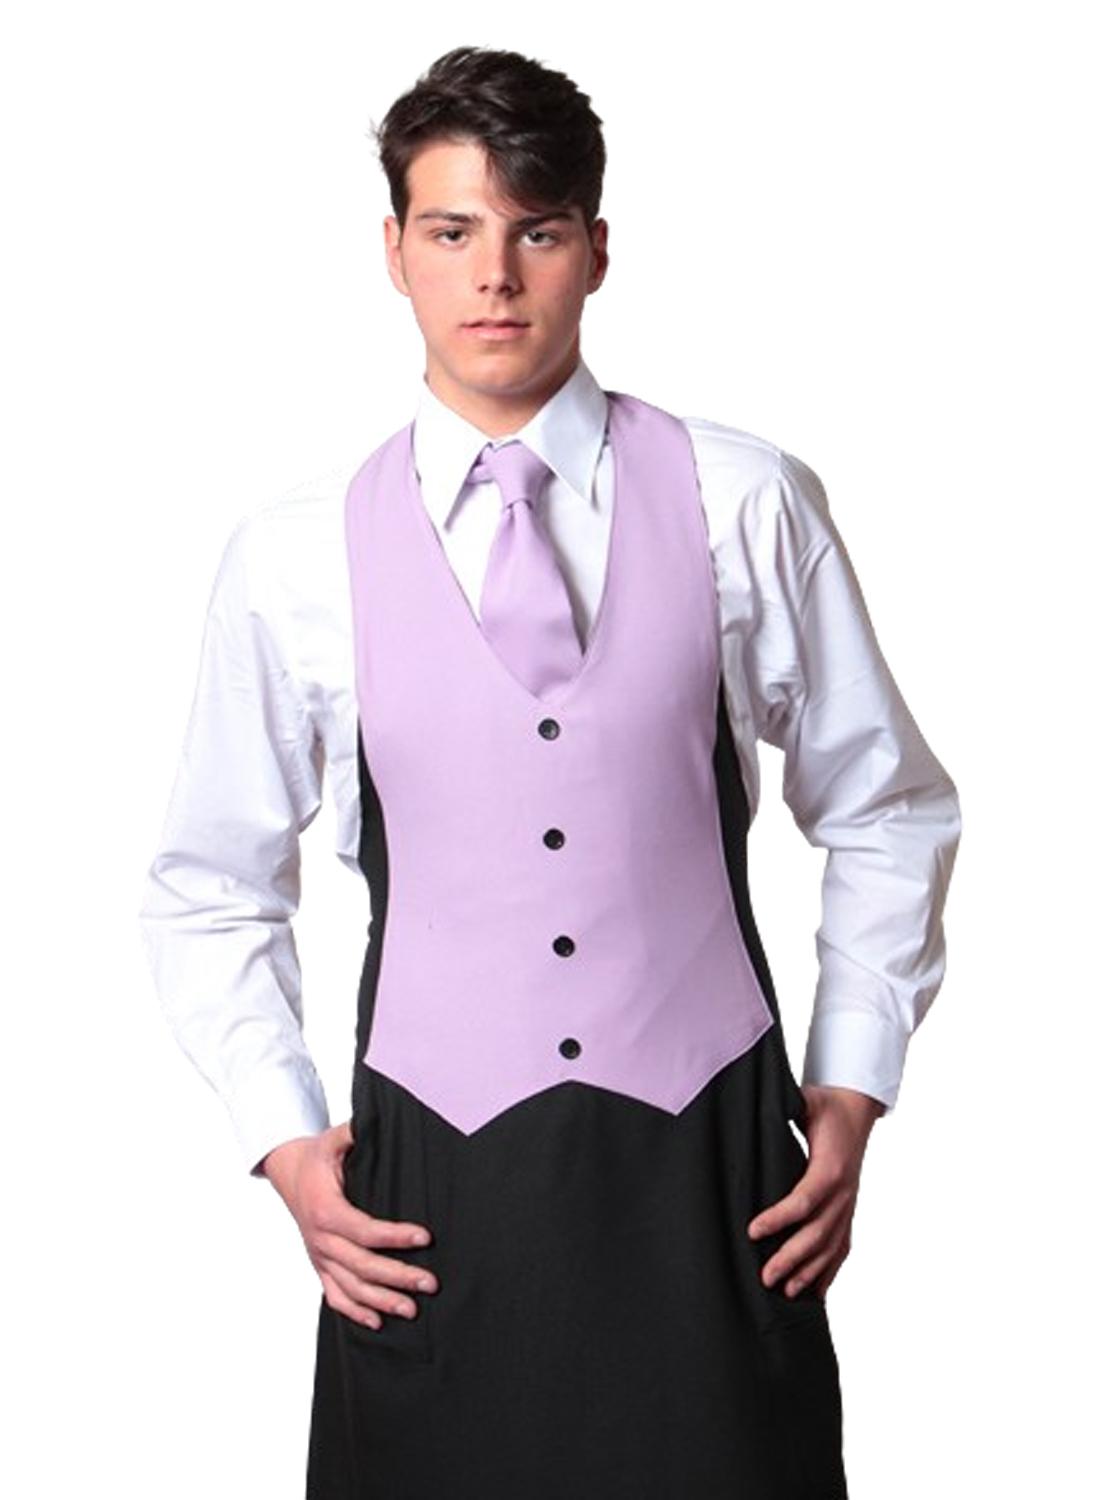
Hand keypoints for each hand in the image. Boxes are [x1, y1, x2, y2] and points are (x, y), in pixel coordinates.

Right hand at [259, 1120, 437, 1330]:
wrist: (287, 1171)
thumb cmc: (316, 1155)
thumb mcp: (334, 1138)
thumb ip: (356, 1132)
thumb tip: (378, 1120)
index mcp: (325, 1210)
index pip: (364, 1230)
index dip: (394, 1237)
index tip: (425, 1237)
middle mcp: (320, 1239)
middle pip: (361, 1266)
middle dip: (398, 1276)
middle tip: (430, 1282)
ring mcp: (318, 1256)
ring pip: (350, 1287)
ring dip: (382, 1300)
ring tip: (413, 1309)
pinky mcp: (319, 1265)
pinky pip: (334, 1295)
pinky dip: (355, 1311)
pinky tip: (378, 1321)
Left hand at [746, 1084, 883, 1300]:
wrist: (857, 1110)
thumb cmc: (828, 1106)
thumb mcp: (806, 1101)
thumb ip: (785, 1106)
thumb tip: (755, 1107)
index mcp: (830, 1167)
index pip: (804, 1200)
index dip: (779, 1218)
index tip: (752, 1231)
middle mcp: (843, 1192)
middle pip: (817, 1233)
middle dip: (791, 1258)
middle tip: (764, 1276)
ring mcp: (849, 1205)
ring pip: (831, 1246)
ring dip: (810, 1271)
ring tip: (786, 1291)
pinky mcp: (848, 1211)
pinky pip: (842, 1246)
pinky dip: (830, 1271)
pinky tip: (817, 1292)